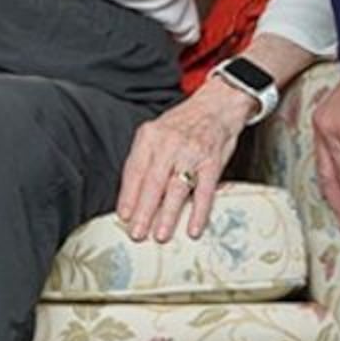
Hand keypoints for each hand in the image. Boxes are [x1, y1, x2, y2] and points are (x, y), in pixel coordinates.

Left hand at [117, 85, 248, 242]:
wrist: (216, 105)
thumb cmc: (183, 124)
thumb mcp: (156, 133)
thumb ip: (144, 159)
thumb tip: (131, 195)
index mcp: (150, 137)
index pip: (134, 171)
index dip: (128, 196)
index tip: (123, 216)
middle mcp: (169, 144)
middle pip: (153, 183)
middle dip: (143, 211)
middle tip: (136, 233)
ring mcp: (192, 153)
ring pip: (176, 189)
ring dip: (167, 215)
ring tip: (160, 235)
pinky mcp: (212, 162)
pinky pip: (205, 191)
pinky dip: (199, 212)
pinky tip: (193, 228)